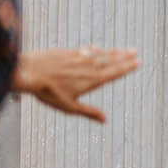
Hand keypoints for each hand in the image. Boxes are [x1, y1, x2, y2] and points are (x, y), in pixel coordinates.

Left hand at [14, 47, 139, 122]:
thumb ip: (88, 112)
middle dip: (124, 57)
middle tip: (136, 52)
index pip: (114, 72)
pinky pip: (85, 50)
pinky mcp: (67, 52)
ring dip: (113, 51)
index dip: (127, 67)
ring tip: (123, 49)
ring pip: (100, 54)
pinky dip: (94, 49)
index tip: (138, 62)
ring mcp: (78, 57)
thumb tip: (105, 120)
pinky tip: (97, 47)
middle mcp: (88, 66)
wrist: (28, 72)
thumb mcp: (69, 107)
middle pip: (110, 60)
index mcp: (92, 80)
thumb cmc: (48, 92)